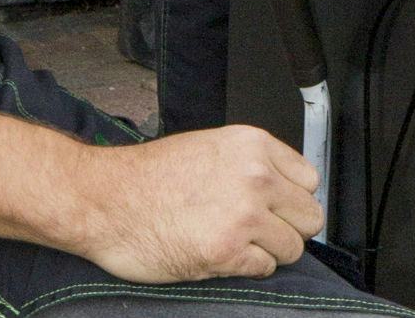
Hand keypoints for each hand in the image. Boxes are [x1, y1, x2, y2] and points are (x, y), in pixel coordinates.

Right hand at [62, 124, 322, 281]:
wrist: (105, 200)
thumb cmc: (148, 177)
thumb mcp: (210, 148)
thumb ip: (250, 164)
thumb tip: (282, 189)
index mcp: (252, 146)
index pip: (309, 180)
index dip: (292, 198)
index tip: (279, 207)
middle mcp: (255, 177)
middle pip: (309, 216)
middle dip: (288, 228)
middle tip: (261, 231)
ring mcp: (243, 215)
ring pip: (293, 246)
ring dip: (269, 251)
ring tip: (239, 244)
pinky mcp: (227, 252)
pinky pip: (265, 268)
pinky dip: (248, 268)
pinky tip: (223, 254)